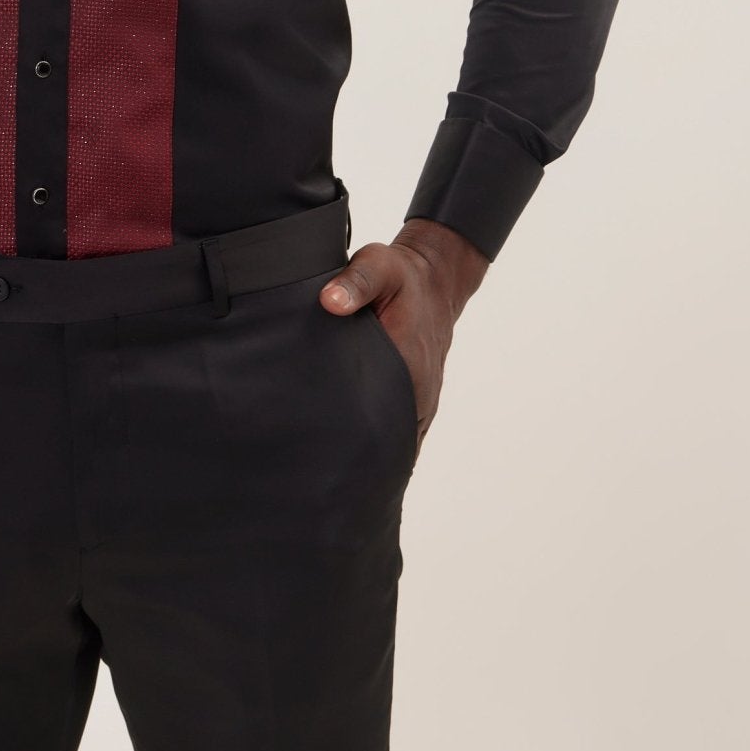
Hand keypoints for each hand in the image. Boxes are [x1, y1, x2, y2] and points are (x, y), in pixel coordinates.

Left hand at [317, 218, 490, 458]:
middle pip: (386, 439)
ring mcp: (421, 399)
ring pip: (397, 443)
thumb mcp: (378, 265)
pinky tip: (359, 473)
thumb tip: (329, 302)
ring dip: (372, 461)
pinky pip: (404, 435)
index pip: (379, 416)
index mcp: (406, 361)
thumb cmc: (401, 275)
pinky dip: (386, 454)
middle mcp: (418, 389)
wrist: (434, 280)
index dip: (352, 439)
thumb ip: (356, 281)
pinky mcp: (419, 399)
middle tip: (316, 480)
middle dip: (356, 461)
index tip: (325, 461)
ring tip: (332, 485)